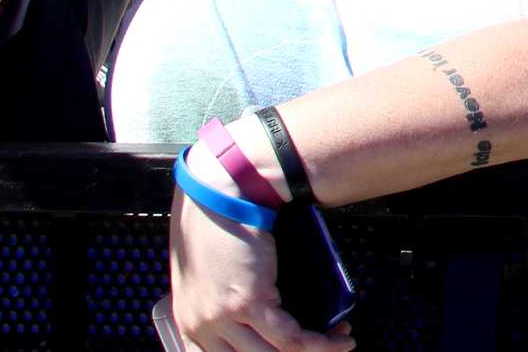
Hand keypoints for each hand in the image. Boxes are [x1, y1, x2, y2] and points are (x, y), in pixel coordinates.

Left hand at [168, 180, 352, 351]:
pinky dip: (318, 342)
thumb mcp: (206, 270)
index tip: (291, 351)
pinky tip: (337, 339)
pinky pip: (289, 338)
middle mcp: (202, 326)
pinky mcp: (248, 302)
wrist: (221, 192)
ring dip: (313, 351)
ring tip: (338, 342)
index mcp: (189, 322)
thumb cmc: (217, 220)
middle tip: (320, 345)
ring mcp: (222, 318)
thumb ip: (219, 298)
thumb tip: (259, 311)